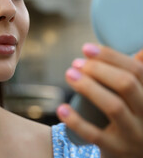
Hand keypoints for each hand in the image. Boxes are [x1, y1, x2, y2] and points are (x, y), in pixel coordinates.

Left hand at [57, 43, 142, 157]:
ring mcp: (133, 135)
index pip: (137, 70)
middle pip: (126, 84)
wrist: (133, 157)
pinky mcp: (116, 150)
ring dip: (88, 87)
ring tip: (69, 74)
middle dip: (98, 69)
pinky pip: (94, 135)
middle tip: (75, 63)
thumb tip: (139, 50)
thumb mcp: (139, 100)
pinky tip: (62, 108)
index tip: (86, 48)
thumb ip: (138, 78)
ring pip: (113, 106)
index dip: (110, 56)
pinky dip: (76, 121)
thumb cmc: (131, 119)